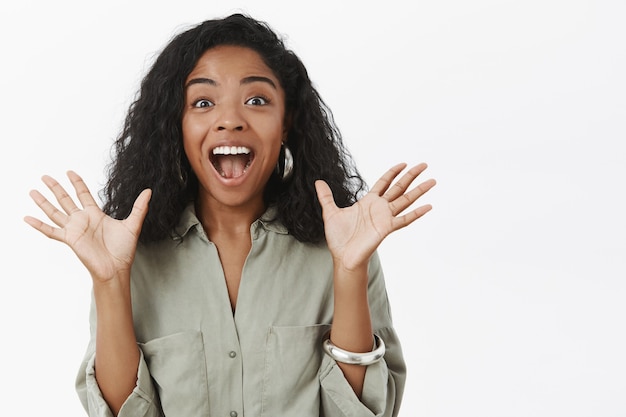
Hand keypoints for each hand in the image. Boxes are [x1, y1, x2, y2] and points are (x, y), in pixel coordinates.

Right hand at [24, 171, 150, 282]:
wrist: (116, 268)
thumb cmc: (124, 250)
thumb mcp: (133, 225)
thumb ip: (139, 207)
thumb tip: (149, 191)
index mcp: (96, 215)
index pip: (83, 194)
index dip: (77, 183)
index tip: (70, 172)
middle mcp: (83, 220)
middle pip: (66, 200)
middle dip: (56, 188)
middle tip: (45, 176)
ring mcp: (74, 229)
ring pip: (55, 212)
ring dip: (44, 202)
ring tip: (33, 191)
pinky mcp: (70, 239)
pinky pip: (51, 231)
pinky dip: (38, 225)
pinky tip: (27, 218)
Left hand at [315, 162, 435, 271]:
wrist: (342, 256)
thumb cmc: (339, 238)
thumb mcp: (330, 212)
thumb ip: (326, 197)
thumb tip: (318, 182)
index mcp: (368, 202)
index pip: (384, 183)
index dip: (393, 172)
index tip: (403, 163)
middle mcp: (379, 208)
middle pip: (399, 187)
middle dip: (411, 176)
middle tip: (424, 165)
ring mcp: (385, 217)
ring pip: (405, 200)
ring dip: (419, 191)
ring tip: (432, 181)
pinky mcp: (387, 228)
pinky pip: (405, 219)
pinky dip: (417, 213)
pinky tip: (428, 206)